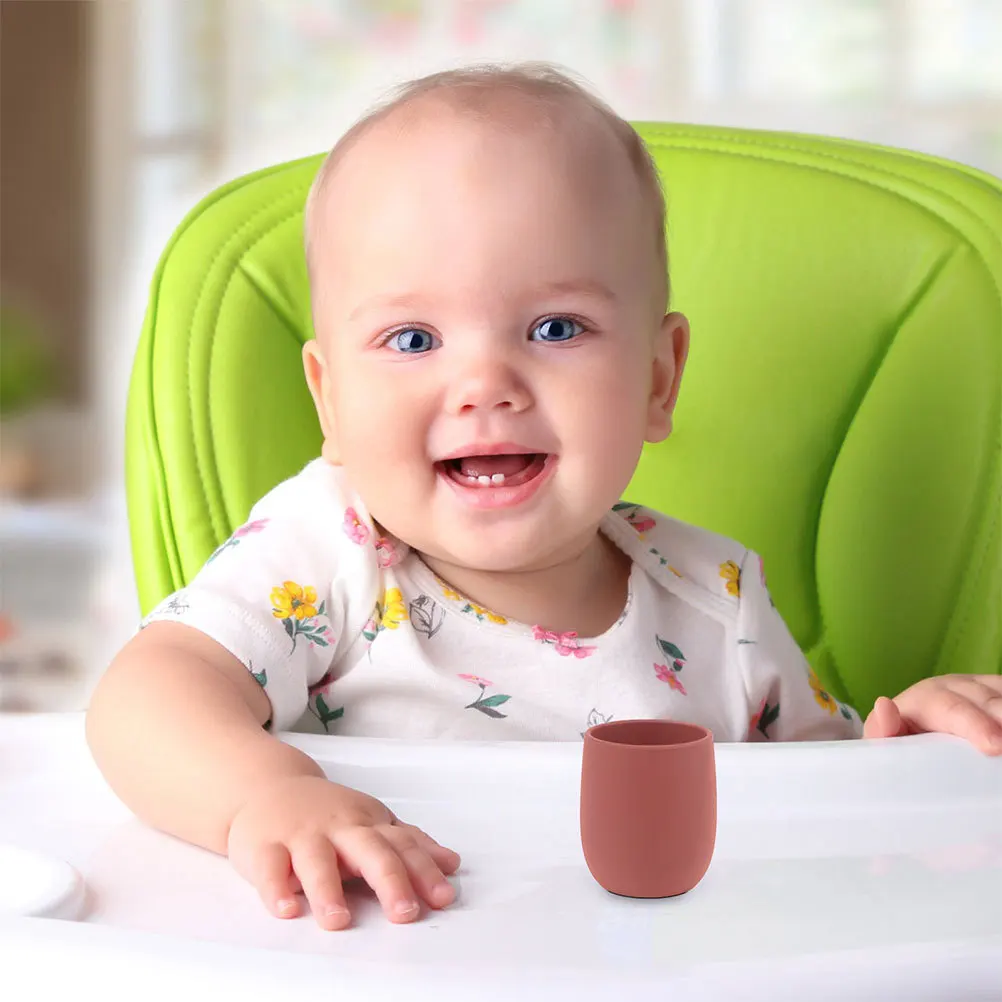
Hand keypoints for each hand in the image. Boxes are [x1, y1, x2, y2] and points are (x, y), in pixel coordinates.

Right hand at [226, 775, 460, 928]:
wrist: (268, 786)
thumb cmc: (327, 812)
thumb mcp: (371, 822)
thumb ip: (409, 843)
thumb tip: (452, 863)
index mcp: (368, 823)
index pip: (402, 845)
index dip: (423, 871)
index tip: (442, 898)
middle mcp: (338, 827)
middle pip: (368, 851)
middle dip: (389, 881)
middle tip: (404, 913)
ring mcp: (301, 834)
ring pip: (316, 860)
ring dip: (328, 890)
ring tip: (339, 921)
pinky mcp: (264, 846)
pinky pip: (269, 868)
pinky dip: (276, 889)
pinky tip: (287, 909)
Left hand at [863, 674, 1001, 754]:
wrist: (913, 734)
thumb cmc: (901, 741)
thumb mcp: (886, 740)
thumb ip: (882, 730)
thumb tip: (884, 706)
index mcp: (926, 697)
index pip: (950, 706)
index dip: (974, 724)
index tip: (993, 746)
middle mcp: (956, 686)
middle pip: (985, 699)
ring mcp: (982, 688)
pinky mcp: (998, 695)